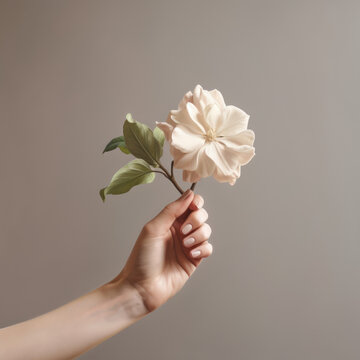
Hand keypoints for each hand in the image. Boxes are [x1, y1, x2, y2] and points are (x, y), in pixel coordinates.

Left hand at [115, 189, 212, 311]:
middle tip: (184, 230)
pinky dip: (202, 249)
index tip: (194, 206)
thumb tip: (189, 193)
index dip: (195, 202)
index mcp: (169, 220)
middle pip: (201, 215)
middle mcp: (180, 230)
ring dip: (199, 235)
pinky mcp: (194, 260)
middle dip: (196, 220)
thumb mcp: (154, 228)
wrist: (142, 287)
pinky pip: (208, 248)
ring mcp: (188, 245)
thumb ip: (172, 209)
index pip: (189, 204)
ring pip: (206, 230)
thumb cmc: (142, 258)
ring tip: (185, 245)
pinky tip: (191, 255)